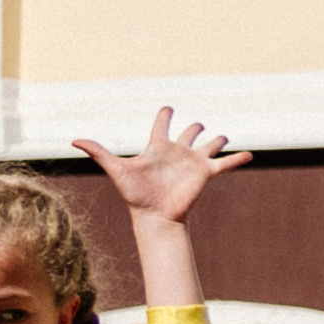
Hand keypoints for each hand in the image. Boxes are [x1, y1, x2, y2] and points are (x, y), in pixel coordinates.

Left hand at [77, 104, 243, 221]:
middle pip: (189, 134)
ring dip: (217, 141)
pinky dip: (238, 159)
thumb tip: (73, 140)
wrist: (153, 214)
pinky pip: (226, 164)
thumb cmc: (134, 193)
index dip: (164, 115)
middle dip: (194, 128)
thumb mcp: (116, 169)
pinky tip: (250, 155)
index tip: (167, 108)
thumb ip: (99, 152)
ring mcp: (193, 162)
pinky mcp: (206, 174)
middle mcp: (177, 152)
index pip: (161, 126)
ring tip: (223, 138)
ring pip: (209, 146)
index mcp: (157, 147)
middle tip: (197, 126)